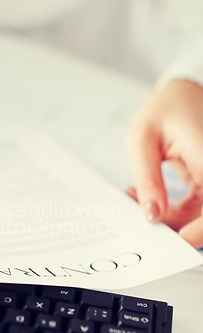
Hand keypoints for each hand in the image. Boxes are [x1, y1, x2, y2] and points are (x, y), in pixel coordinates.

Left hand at [127, 79, 202, 247]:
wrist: (181, 94)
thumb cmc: (163, 110)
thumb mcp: (142, 140)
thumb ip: (147, 178)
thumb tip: (152, 215)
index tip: (181, 239)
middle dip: (182, 228)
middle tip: (147, 225)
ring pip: (202, 216)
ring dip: (171, 220)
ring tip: (136, 202)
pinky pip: (196, 209)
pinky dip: (172, 212)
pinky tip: (147, 200)